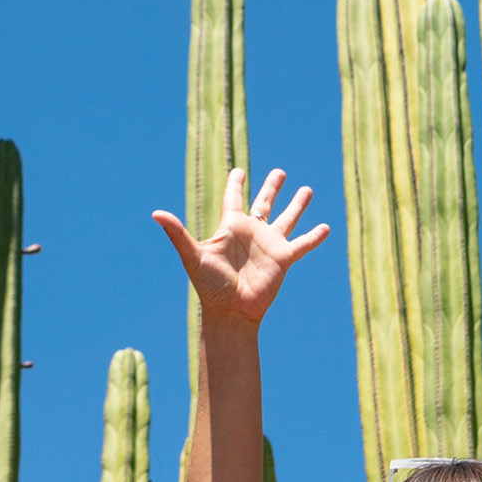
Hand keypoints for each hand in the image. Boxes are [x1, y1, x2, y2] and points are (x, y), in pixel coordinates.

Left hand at [153, 168, 328, 324]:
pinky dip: (314, 236)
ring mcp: (269, 245)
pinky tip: (326, 227)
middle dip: (272, 187)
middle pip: (264, 203)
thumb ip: (177, 233)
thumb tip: (156, 213)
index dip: (235, 184)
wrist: (231, 311)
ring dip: (297, 205)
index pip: (233, 199)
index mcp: (231, 228)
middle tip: (280, 171)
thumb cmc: (210, 286)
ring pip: (287, 218)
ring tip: (307, 189)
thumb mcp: (193, 255)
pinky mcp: (284, 259)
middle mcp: (252, 233)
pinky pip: (303, 244)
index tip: (238, 170)